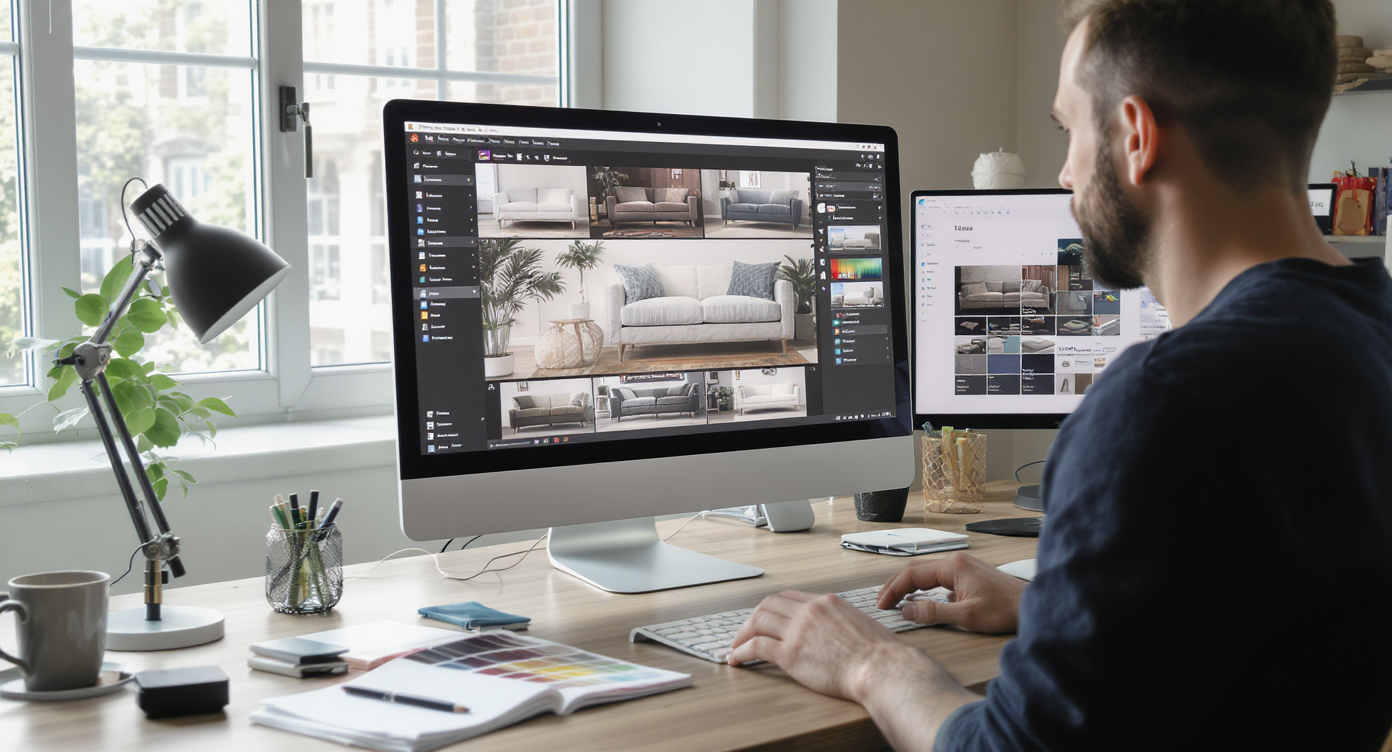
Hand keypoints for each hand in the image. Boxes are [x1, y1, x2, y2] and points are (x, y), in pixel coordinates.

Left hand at [726, 590, 916, 702]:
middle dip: (753, 618)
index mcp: (826, 602)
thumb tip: (837, 630)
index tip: (766, 617)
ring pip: (758, 621)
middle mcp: (809, 611)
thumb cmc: (879, 654)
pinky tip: (737, 659)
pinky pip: (756, 646)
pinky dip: (741, 651)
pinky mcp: (790, 653)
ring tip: (736, 646)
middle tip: (746, 631)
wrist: (881, 668)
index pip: (789, 597)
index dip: (772, 607)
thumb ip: (841, 622)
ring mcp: (798, 630)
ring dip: (742, 633)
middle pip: (769, 604)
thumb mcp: (860, 623)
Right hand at [877, 552, 1026, 634]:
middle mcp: (957, 562)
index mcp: (953, 567)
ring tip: (895, 599)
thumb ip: (933, 611)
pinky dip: (923, 587)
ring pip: (926, 573)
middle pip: (916, 570)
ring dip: (908, 585)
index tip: (883, 603)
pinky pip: (938, 577)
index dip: (893, 589)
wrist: (1030, 606)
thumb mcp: (965, 615)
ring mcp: (963, 567)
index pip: (912, 574)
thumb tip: (907, 609)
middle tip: (882, 601)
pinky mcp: (968, 574)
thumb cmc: (1005, 609)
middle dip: (896, 585)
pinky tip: (919, 597)